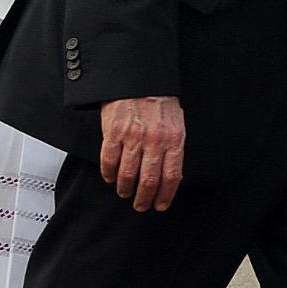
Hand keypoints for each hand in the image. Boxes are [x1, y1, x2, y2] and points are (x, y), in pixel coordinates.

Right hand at [100, 95, 187, 212]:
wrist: (140, 81)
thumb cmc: (160, 104)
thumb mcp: (177, 125)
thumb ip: (174, 149)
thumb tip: (172, 175)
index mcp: (174, 139)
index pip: (172, 176)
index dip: (166, 195)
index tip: (160, 205)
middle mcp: (155, 140)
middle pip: (149, 180)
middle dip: (144, 198)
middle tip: (141, 205)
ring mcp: (133, 137)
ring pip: (127, 174)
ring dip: (125, 188)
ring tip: (125, 193)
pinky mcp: (113, 133)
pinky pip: (109, 160)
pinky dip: (109, 173)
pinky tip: (110, 178)